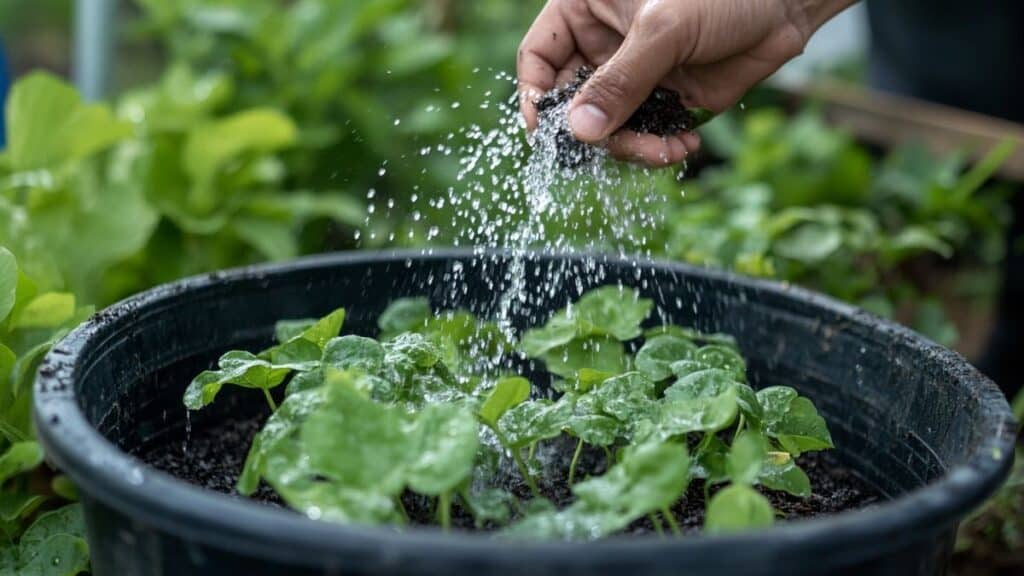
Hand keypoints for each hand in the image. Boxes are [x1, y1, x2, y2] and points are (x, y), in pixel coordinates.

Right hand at [518, 0, 855, 165]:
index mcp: (585, 11)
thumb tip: (581, 132)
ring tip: (666, 150)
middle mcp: (603, 46)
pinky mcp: (665, 100)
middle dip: (593, 133)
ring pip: (607, 129)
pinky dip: (659, 150)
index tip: (544, 131)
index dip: (534, 94)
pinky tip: (684, 144)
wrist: (786, 2)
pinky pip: (644, 137)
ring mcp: (633, 76)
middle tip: (618, 146)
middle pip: (570, 103)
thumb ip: (620, 81)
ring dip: (631, 148)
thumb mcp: (663, 28)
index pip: (538, 57)